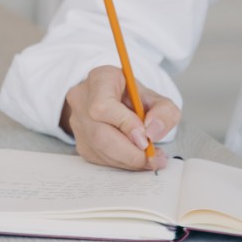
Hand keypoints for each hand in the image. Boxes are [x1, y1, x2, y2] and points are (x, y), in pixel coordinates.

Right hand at [60, 65, 179, 171]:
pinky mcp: (79, 140)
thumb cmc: (136, 98)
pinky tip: (135, 158)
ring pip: (99, 150)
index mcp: (100, 79)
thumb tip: (151, 132)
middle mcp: (82, 98)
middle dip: (130, 152)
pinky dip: (121, 163)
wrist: (118, 100)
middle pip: (99, 134)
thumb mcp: (158, 98)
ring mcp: (77, 120)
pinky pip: (99, 158)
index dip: (125, 124)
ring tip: (150, 160)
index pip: (103, 106)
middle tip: (153, 158)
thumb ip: (163, 112)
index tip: (146, 137)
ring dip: (128, 161)